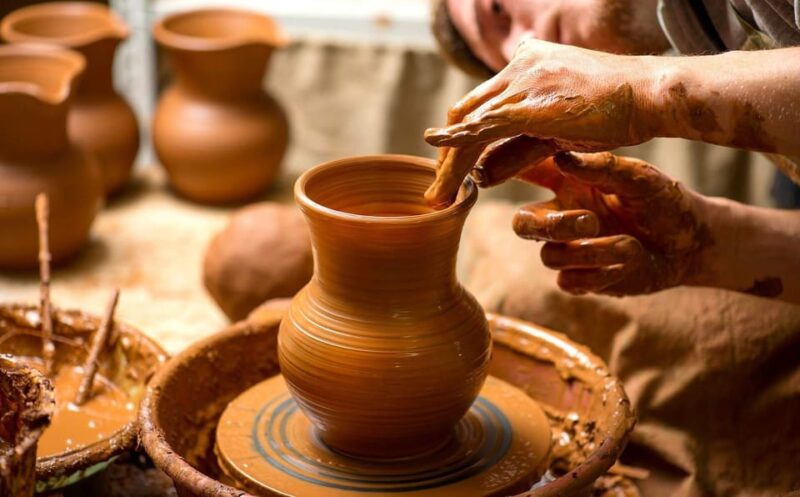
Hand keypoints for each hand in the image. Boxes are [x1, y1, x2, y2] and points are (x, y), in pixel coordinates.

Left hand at [423, 39, 661, 207]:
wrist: (650, 95)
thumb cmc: (614, 113)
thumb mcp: (556, 135)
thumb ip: (517, 152)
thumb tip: (481, 176)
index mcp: (526, 66)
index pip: (481, 105)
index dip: (461, 139)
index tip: (451, 169)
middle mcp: (518, 67)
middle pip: (467, 112)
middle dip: (447, 154)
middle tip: (438, 189)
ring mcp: (524, 80)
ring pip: (470, 122)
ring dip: (450, 161)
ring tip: (438, 195)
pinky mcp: (530, 102)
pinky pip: (483, 125)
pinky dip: (457, 141)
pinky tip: (437, 150)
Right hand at [510, 151, 711, 295]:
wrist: (692, 244)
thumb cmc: (664, 201)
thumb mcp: (641, 179)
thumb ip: (603, 168)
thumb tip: (563, 157)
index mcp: (568, 183)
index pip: (526, 174)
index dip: (502, 172)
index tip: (492, 171)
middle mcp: (562, 214)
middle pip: (522, 224)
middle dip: (547, 226)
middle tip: (588, 222)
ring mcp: (571, 249)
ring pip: (549, 255)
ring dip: (589, 252)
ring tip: (627, 245)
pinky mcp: (583, 278)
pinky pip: (569, 281)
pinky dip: (600, 274)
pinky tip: (629, 262)